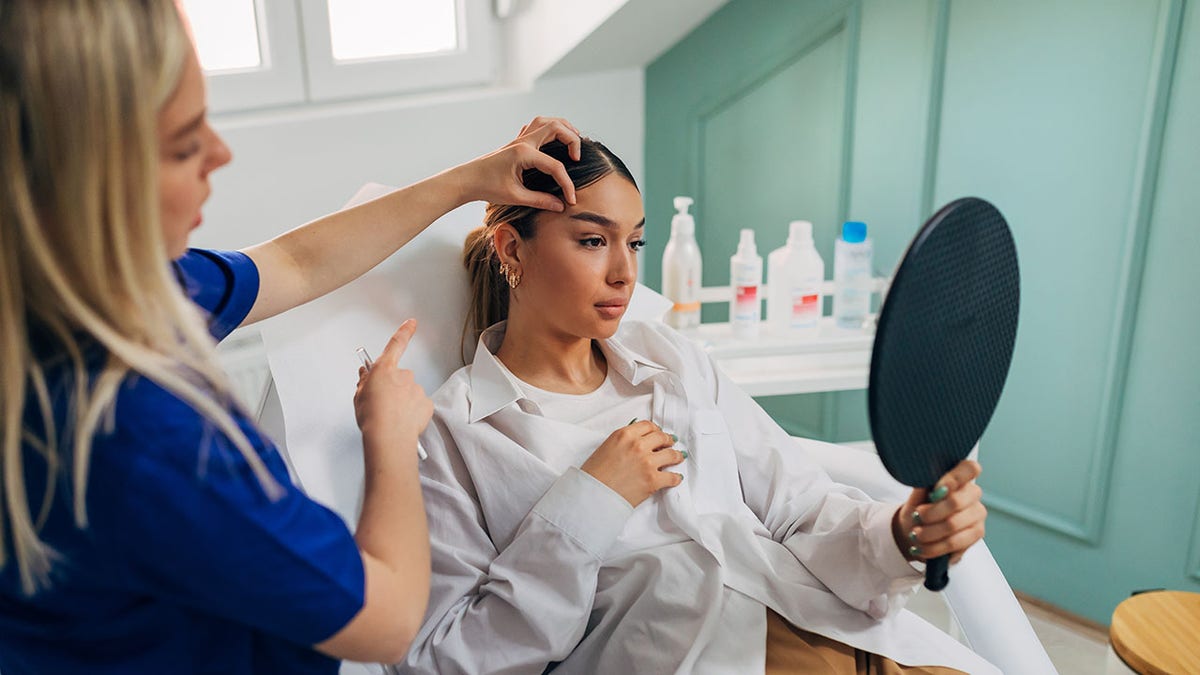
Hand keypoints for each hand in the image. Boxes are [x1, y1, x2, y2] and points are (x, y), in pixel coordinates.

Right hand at [354, 319, 432, 449]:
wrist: (389, 437)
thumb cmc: (373, 418)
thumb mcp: (359, 395)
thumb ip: (364, 381)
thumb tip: (366, 374)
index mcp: (385, 370)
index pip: (396, 344)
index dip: (404, 331)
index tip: (411, 323)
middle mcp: (404, 376)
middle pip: (399, 377)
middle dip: (392, 386)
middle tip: (382, 403)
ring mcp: (416, 389)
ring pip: (409, 392)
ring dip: (402, 400)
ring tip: (391, 416)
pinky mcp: (426, 403)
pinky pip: (418, 404)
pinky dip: (412, 411)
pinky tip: (403, 420)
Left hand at [453, 116, 582, 210]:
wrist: (466, 179)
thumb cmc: (487, 187)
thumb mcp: (515, 197)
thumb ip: (540, 200)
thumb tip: (560, 206)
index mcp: (524, 154)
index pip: (555, 166)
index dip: (567, 184)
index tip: (571, 200)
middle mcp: (523, 142)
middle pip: (556, 127)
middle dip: (573, 140)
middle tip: (577, 158)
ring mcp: (519, 139)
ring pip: (546, 121)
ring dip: (563, 128)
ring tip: (573, 142)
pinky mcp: (516, 142)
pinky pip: (535, 126)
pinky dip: (549, 129)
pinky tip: (553, 141)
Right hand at [581, 420, 684, 506]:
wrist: (593, 495)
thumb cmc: (595, 474)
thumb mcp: (607, 447)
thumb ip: (624, 440)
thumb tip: (637, 440)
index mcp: (624, 435)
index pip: (648, 426)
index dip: (656, 429)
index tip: (658, 433)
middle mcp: (637, 445)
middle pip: (662, 437)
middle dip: (668, 440)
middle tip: (671, 443)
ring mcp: (647, 462)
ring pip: (671, 455)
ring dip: (676, 456)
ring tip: (678, 457)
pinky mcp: (653, 480)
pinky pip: (672, 477)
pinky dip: (675, 478)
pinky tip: (676, 477)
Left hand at [892, 459, 985, 563]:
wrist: (916, 530)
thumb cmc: (918, 507)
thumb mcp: (917, 494)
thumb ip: (925, 485)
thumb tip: (928, 478)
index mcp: (960, 477)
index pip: (970, 468)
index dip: (953, 479)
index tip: (934, 492)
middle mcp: (973, 494)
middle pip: (956, 502)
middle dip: (930, 513)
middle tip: (916, 517)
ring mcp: (977, 514)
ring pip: (953, 525)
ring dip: (929, 533)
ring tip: (915, 535)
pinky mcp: (977, 534)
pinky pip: (954, 543)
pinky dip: (934, 547)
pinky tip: (923, 547)